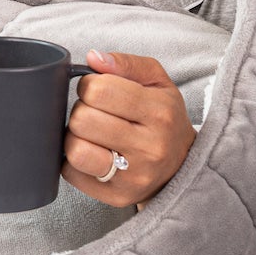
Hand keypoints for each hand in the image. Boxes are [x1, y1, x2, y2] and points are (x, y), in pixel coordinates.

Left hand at [61, 48, 195, 207]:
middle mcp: (150, 147)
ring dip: (74, 137)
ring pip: (75, 150)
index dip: (89, 86)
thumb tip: (93, 58)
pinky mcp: (118, 196)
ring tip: (90, 135)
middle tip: (95, 114)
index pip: (100, 90)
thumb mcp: (157, 82)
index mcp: (160, 112)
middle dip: (82, 111)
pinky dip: (74, 161)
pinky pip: (72, 173)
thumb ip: (126, 64)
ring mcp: (134, 176)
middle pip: (82, 119)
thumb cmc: (164, 118)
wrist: (183, 166)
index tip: (97, 91)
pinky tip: (93, 154)